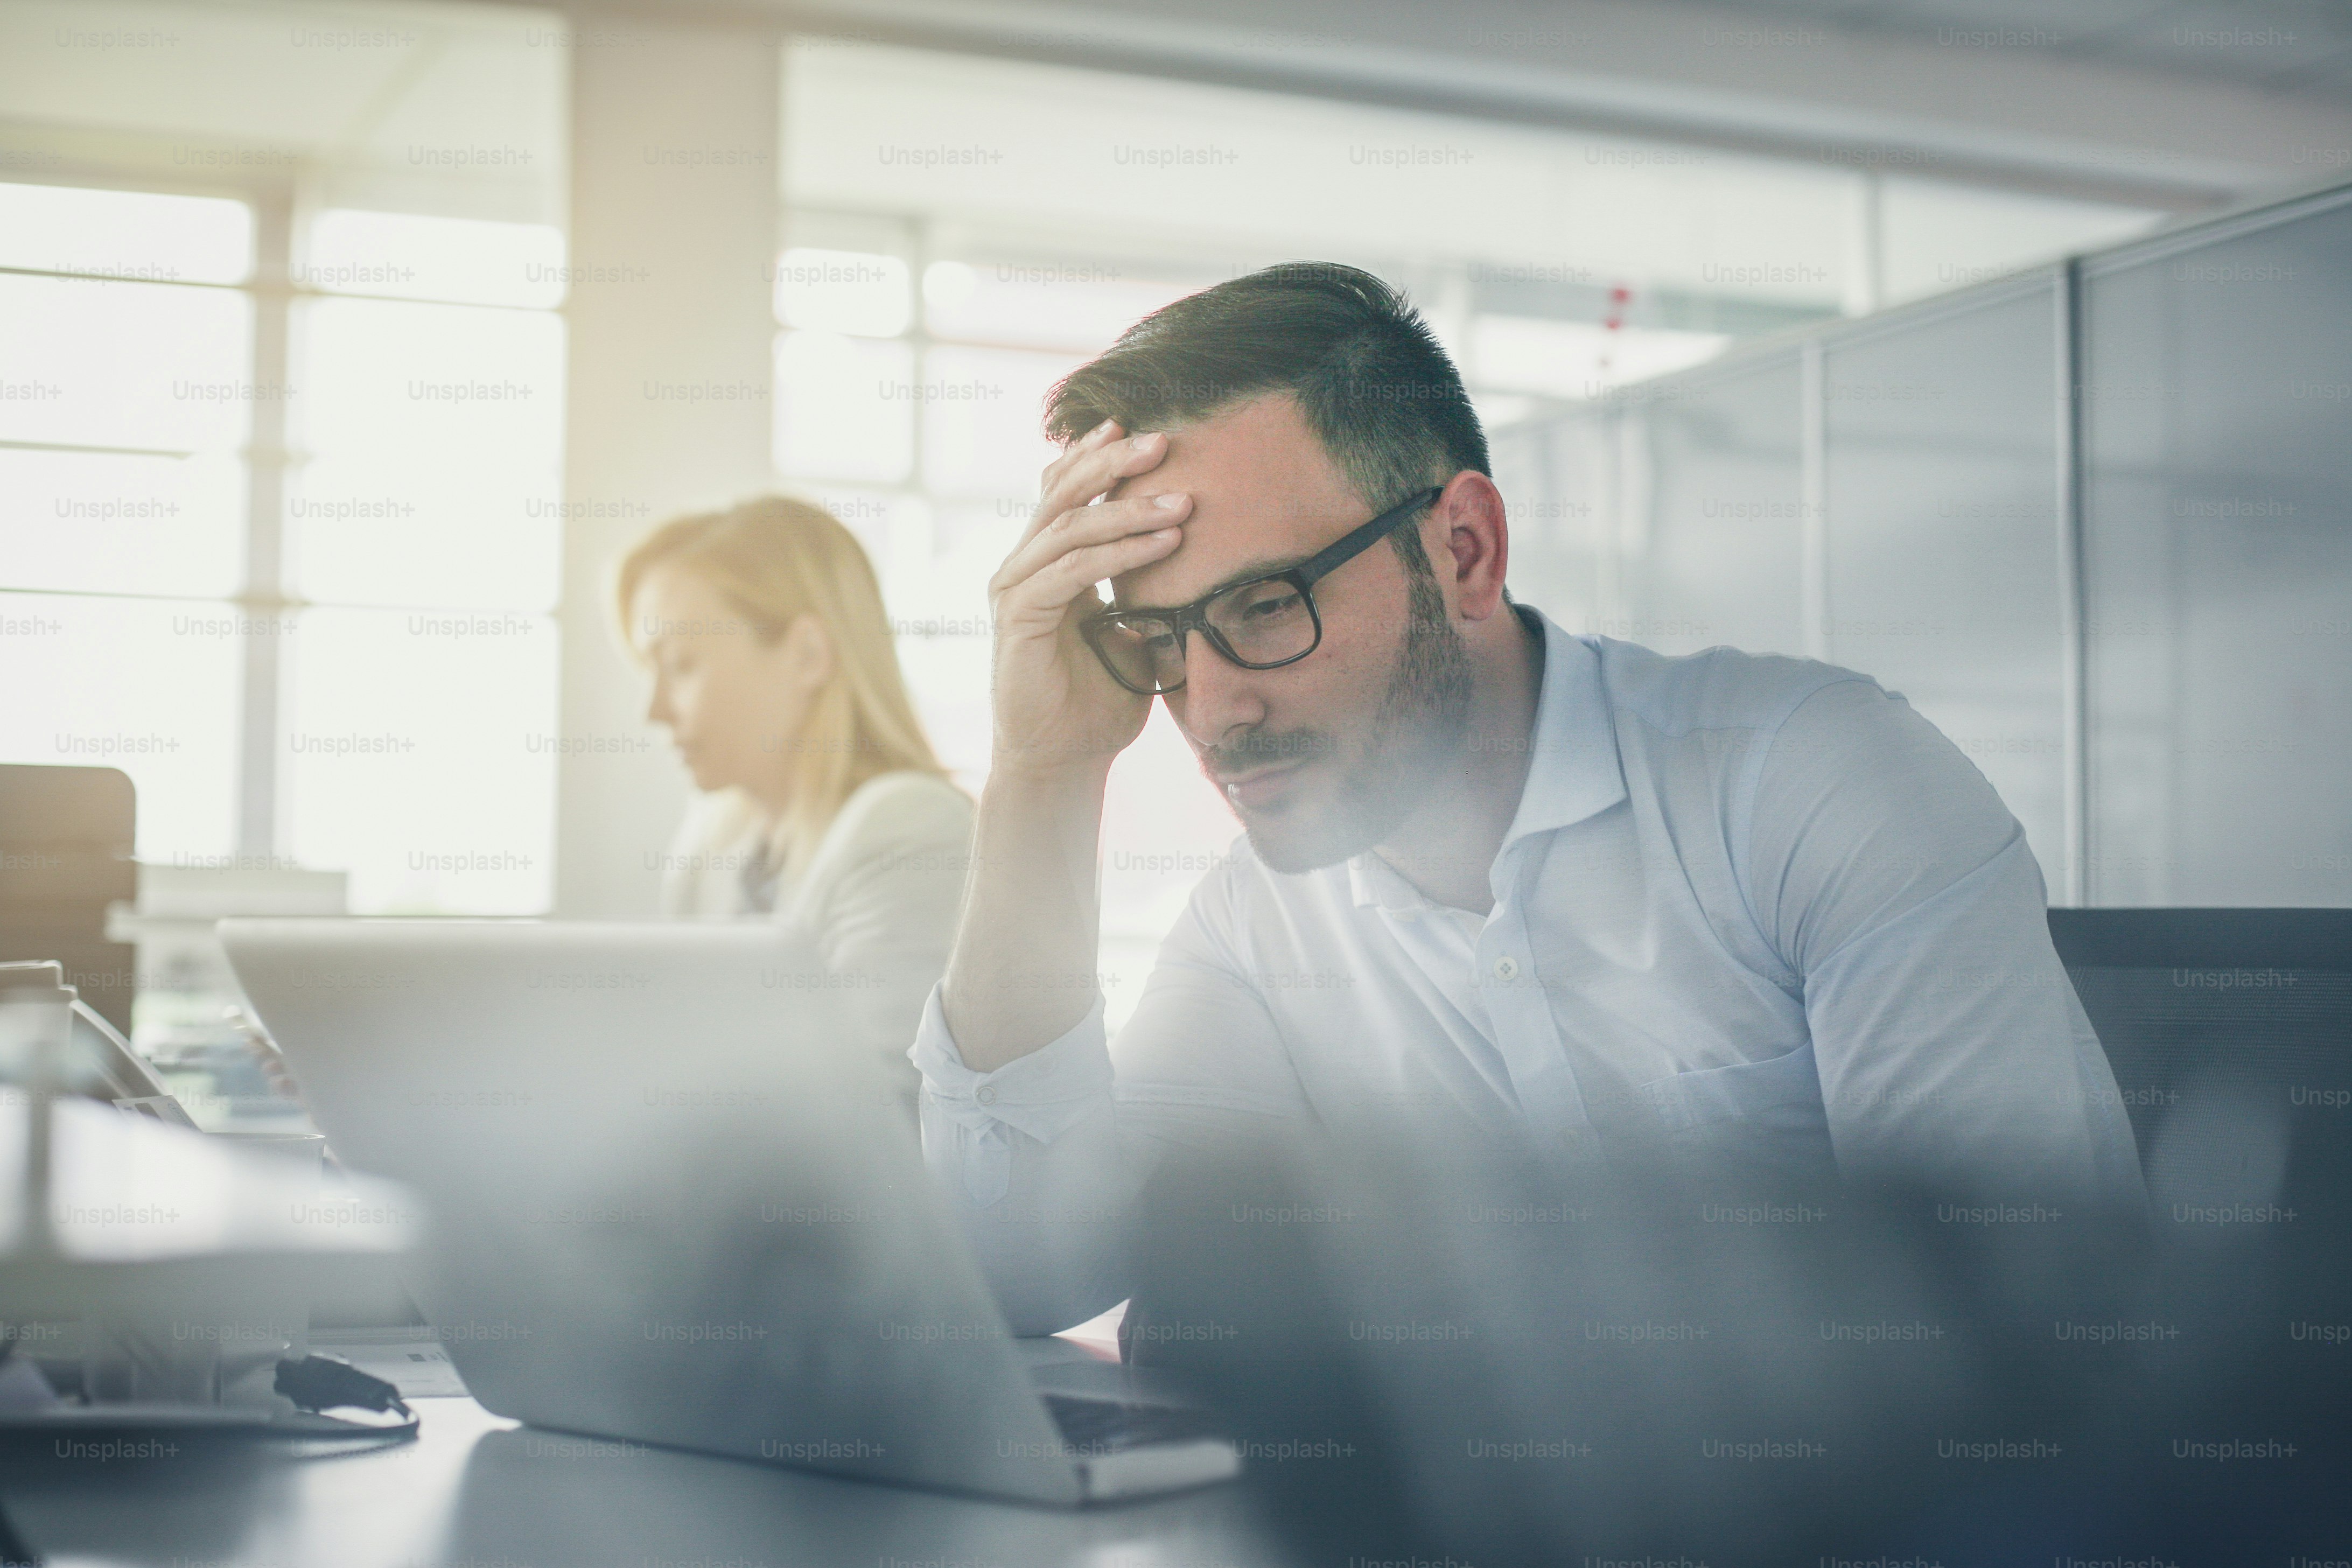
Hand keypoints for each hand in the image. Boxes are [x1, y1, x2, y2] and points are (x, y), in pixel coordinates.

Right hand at [985, 421, 1188, 778]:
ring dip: (1129, 508)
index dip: (1092, 455)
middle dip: (1112, 463)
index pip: (1061, 492)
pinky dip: (1121, 553)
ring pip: (1069, 527)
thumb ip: (1143, 593)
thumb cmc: (1097, 700)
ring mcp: (1014, 589)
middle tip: (1162, 441)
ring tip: (1183, 501)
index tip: (1134, 427)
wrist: (1062, 759)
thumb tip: (1191, 563)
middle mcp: (1022, 567)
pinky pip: (1072, 570)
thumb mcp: (1131, 633)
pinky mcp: (1019, 617)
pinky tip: (1164, 543)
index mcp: (1045, 564)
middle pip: (1062, 494)